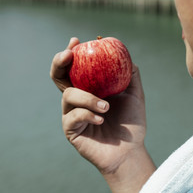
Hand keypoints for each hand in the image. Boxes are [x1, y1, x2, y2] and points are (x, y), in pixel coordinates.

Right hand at [50, 38, 155, 192]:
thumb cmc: (131, 124)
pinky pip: (73, 116)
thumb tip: (127, 54)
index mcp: (88, 88)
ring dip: (87, 97)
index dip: (70, 53)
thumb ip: (130, 75)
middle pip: (58, 76)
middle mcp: (76, 99)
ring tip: (106, 106)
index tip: (76, 42)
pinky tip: (101, 118)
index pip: (74, 67)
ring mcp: (71, 114)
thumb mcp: (135, 95)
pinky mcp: (70, 130)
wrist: (130, 151)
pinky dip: (87, 114)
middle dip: (59, 62)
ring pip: (68, 96)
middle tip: (69, 55)